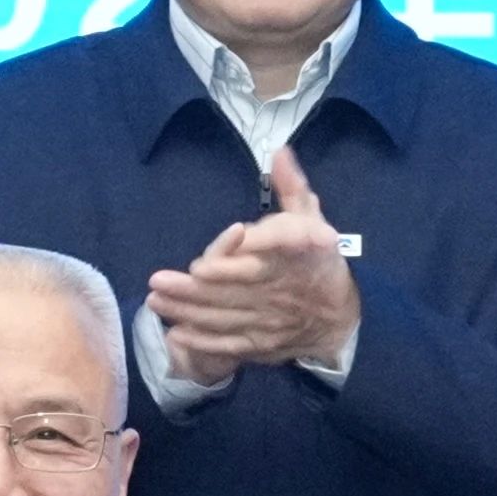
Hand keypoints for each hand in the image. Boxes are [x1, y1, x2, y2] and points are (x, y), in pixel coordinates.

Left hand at [144, 139, 365, 383]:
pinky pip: (232, 344)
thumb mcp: (312, 217)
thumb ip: (292, 187)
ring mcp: (271, 318)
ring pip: (226, 316)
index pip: (267, 251)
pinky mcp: (264, 343)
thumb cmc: (318, 258)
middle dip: (193, 288)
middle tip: (157, 280)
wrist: (342, 314)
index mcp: (296, 252)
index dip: (235, 259)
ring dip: (188, 311)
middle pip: (234, 288)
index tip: (203, 262)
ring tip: (155, 300)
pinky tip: (177, 334)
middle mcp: (281, 286)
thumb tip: (280, 151)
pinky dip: (204, 342)